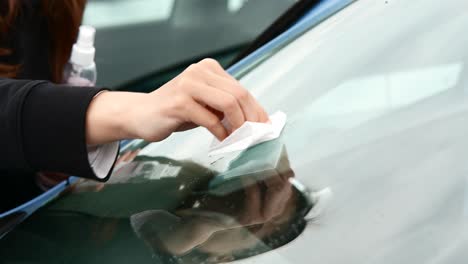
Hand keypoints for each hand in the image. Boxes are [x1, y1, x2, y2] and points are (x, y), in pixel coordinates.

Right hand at [85, 59, 268, 144]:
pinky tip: (222, 140)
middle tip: (254, 136)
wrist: (141, 114)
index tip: (265, 126)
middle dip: (251, 118)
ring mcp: (188, 85)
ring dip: (238, 125)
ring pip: (229, 103)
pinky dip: (221, 133)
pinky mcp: (179, 102)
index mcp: (209, 68)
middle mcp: (199, 71)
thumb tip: (256, 121)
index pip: (241, 89)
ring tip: (238, 138)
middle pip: (239, 94)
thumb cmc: (177, 111)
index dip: (257, 109)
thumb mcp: (205, 104)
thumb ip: (226, 106)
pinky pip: (210, 119)